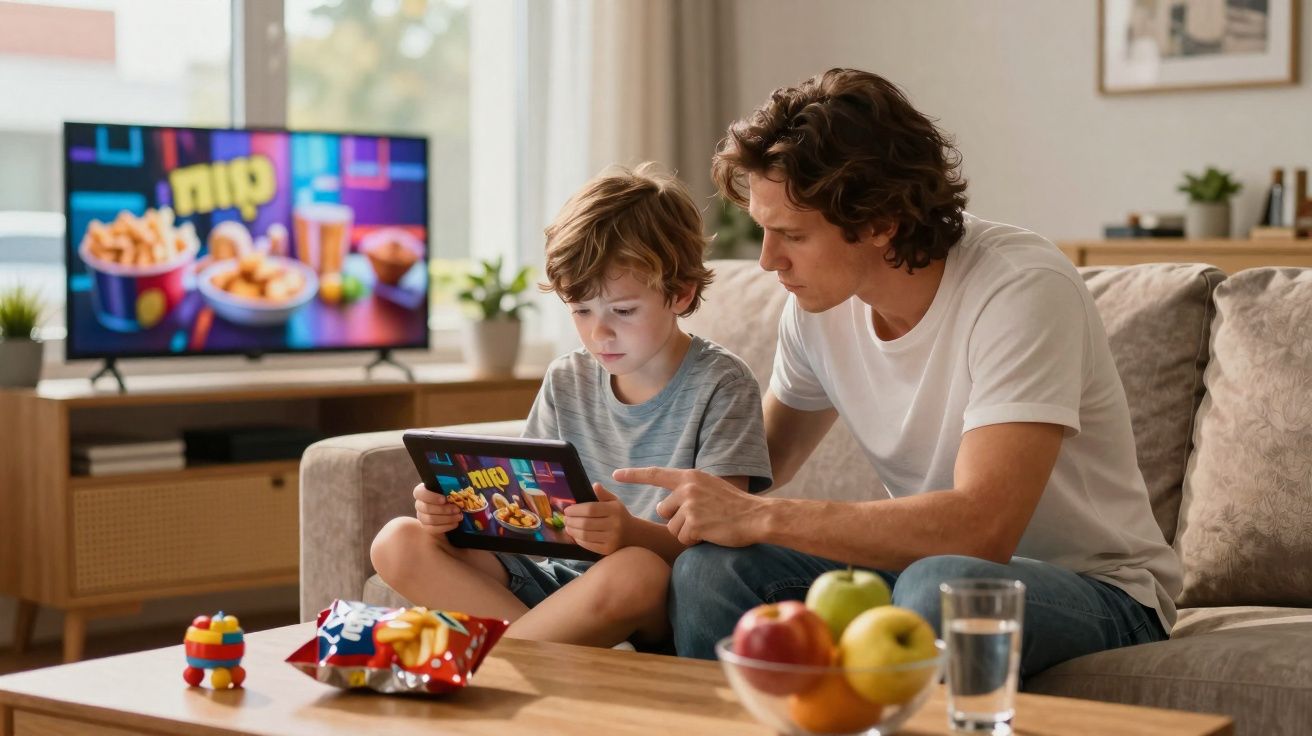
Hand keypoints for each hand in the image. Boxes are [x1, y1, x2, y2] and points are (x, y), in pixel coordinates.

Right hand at [412, 483, 461, 538]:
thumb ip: (452, 486)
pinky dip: (445, 527)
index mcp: (423, 491)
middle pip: (425, 508)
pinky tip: (455, 523)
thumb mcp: (451, 489)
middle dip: (444, 509)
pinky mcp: (426, 527)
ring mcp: (421, 516)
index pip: (419, 493)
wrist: (452, 510)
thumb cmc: (452, 496)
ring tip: (459, 516)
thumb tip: (461, 482)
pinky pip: (432, 529)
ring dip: (446, 518)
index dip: (431, 497)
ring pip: (429, 519)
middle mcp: (419, 504)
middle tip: (458, 509)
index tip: (444, 499)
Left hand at [563, 483, 633, 555]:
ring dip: (572, 531)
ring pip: (585, 535)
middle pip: (585, 523)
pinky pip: (588, 545)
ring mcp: (611, 538)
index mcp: (614, 510)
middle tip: (565, 519)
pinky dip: (579, 540)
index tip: (567, 510)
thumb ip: (603, 494)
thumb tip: (595, 485)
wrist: (634, 534)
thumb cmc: (619, 515)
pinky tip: (575, 535)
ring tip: (567, 526)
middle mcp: (614, 524)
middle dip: (571, 521)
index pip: (590, 509)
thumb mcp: (614, 501)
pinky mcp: (608, 549)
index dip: (576, 510)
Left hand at [612, 467, 767, 547]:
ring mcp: (690, 505)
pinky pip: (682, 538)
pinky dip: (694, 541)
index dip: (634, 475)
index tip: (615, 474)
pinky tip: (710, 535)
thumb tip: (661, 506)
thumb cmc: (735, 506)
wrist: (756, 516)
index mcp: (690, 477)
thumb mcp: (709, 489)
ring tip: (709, 527)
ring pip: (672, 527)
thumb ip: (686, 493)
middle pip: (663, 510)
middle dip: (677, 520)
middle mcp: (687, 488)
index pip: (656, 474)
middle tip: (702, 520)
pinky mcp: (694, 523)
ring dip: (687, 533)